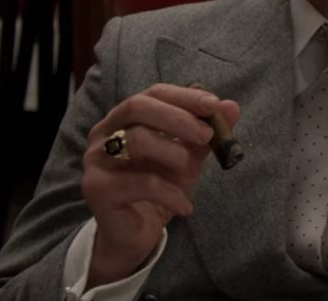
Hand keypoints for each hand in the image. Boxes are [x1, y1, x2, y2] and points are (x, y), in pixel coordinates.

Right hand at [80, 83, 239, 286]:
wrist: (135, 235)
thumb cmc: (160, 188)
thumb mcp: (188, 158)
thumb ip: (206, 133)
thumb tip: (232, 106)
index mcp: (126, 117)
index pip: (153, 92)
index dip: (184, 96)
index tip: (214, 105)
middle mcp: (105, 132)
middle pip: (138, 106)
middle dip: (178, 117)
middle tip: (207, 135)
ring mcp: (96, 159)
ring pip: (137, 140)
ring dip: (174, 153)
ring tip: (190, 173)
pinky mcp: (96, 188)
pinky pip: (141, 183)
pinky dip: (171, 193)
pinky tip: (185, 206)